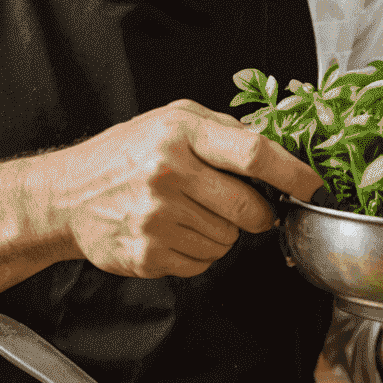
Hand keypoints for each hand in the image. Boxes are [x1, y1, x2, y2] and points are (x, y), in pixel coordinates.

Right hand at [41, 99, 322, 278]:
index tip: (315, 188)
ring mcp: (156, 217)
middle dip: (257, 214)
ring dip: (221, 233)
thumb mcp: (172, 119)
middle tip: (241, 206)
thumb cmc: (126, 153)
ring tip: (188, 213)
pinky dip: (197, 253)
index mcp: (180, 133)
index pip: (254, 154)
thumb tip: (278, 153)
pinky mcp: (147, 253)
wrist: (67, 194)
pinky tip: (172, 232)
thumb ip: (224, 131)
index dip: (294, 175)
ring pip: (228, 240)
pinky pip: (202, 263)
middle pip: (249, 208)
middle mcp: (168, 173)